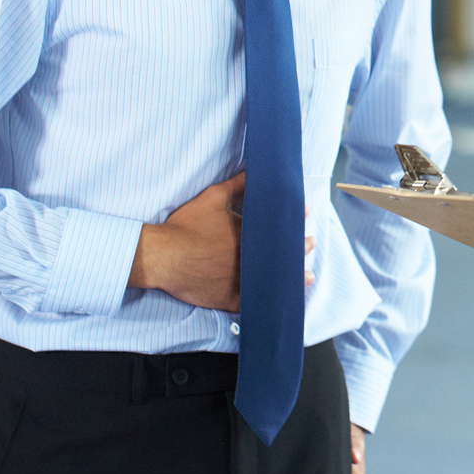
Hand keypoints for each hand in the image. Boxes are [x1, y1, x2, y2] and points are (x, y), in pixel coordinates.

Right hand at [128, 174, 317, 308]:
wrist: (163, 256)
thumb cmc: (186, 225)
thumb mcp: (213, 197)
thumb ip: (238, 185)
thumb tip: (255, 170)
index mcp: (245, 235)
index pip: (275, 228)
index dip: (293, 221)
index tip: (305, 216)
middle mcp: (246, 259)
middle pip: (278, 255)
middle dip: (298, 248)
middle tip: (311, 243)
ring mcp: (237, 281)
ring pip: (270, 281)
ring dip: (292, 278)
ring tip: (309, 276)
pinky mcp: (225, 298)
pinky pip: (250, 303)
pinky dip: (265, 302)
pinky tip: (278, 302)